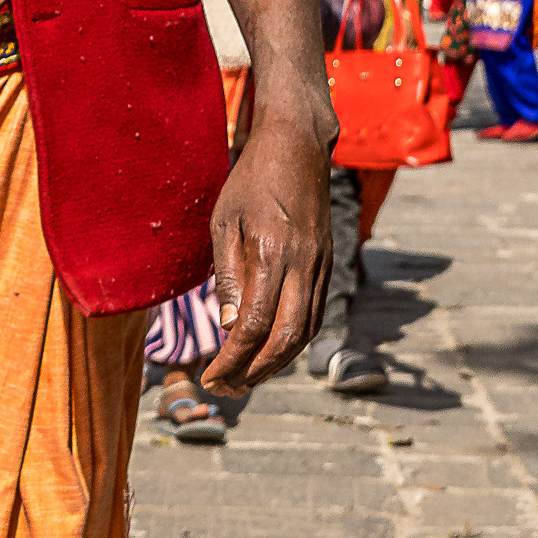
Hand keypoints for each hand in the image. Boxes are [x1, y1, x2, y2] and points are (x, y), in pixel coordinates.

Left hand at [200, 93, 335, 393]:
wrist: (297, 148)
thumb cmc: (251, 182)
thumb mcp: (224, 222)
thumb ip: (228, 275)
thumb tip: (230, 327)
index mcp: (274, 254)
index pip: (254, 325)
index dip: (232, 359)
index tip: (210, 376)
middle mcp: (304, 265)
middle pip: (285, 339)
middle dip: (254, 372)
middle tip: (225, 390)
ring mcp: (321, 266)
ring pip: (305, 332)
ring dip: (275, 364)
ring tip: (244, 380)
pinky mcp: (327, 265)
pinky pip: (314, 315)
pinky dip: (293, 342)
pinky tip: (270, 352)